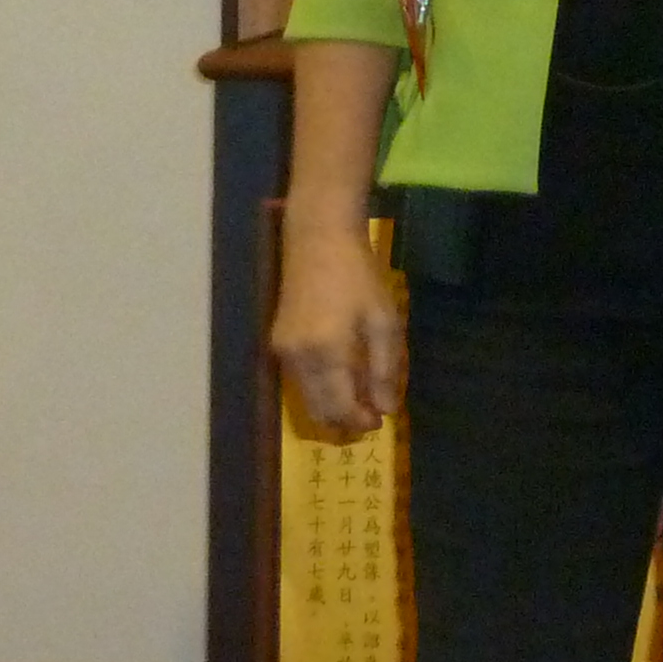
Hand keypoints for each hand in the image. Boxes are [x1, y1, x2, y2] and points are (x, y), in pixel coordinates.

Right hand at [273, 219, 405, 439]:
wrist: (318, 238)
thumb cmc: (358, 275)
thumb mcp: (383, 320)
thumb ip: (384, 369)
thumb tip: (385, 409)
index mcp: (326, 353)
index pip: (340, 407)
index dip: (359, 422)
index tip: (380, 423)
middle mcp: (297, 358)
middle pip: (318, 410)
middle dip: (343, 422)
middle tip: (369, 419)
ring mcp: (283, 350)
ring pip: (306, 398)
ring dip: (331, 406)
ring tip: (359, 400)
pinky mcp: (277, 341)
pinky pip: (299, 380)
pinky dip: (319, 389)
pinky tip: (340, 379)